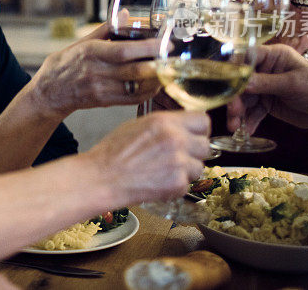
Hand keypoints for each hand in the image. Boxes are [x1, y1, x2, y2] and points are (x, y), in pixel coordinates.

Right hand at [30, 23, 161, 117]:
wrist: (49, 92)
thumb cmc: (65, 64)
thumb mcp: (82, 43)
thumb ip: (106, 29)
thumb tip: (126, 13)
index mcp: (92, 52)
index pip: (124, 51)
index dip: (147, 48)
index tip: (165, 43)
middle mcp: (97, 72)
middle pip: (135, 70)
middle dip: (158, 64)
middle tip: (173, 57)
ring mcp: (102, 89)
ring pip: (136, 86)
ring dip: (156, 79)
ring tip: (168, 70)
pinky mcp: (105, 102)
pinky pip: (132, 99)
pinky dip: (147, 92)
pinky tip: (155, 84)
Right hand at [86, 110, 211, 204]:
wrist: (102, 178)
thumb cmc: (113, 152)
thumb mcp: (137, 125)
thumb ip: (164, 125)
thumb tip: (182, 127)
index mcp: (165, 121)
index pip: (203, 120)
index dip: (198, 130)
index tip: (192, 136)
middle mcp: (175, 139)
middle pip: (205, 145)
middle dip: (193, 152)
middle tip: (176, 157)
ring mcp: (178, 163)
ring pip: (199, 167)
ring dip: (186, 171)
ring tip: (164, 171)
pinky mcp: (178, 184)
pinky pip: (188, 184)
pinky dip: (176, 186)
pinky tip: (158, 182)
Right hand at [226, 44, 307, 132]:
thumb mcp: (293, 84)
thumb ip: (266, 83)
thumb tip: (242, 83)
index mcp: (273, 56)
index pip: (247, 56)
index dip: (234, 67)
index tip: (225, 82)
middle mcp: (265, 69)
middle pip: (241, 81)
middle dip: (235, 97)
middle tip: (233, 112)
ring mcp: (265, 87)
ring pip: (244, 98)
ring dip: (238, 113)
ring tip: (235, 127)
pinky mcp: (266, 103)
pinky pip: (252, 111)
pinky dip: (248, 121)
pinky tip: (246, 131)